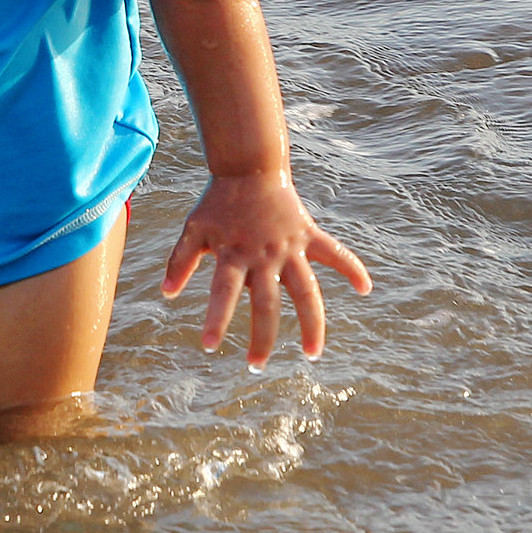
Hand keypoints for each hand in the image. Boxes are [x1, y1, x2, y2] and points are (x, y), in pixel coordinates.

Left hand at [160, 170, 370, 364]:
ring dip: (312, 324)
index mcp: (234, 253)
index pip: (223, 292)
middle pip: (266, 303)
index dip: (216, 319)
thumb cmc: (218, 201)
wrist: (249, 166)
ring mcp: (289, 246)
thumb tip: (166, 295)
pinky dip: (352, 267)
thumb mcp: (194, 228)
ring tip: (313, 355)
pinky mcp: (308, 234)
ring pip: (306, 291)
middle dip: (262, 337)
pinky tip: (365, 289)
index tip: (209, 346)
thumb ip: (180, 259)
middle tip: (255, 366)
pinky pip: (335, 253)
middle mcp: (264, 255)